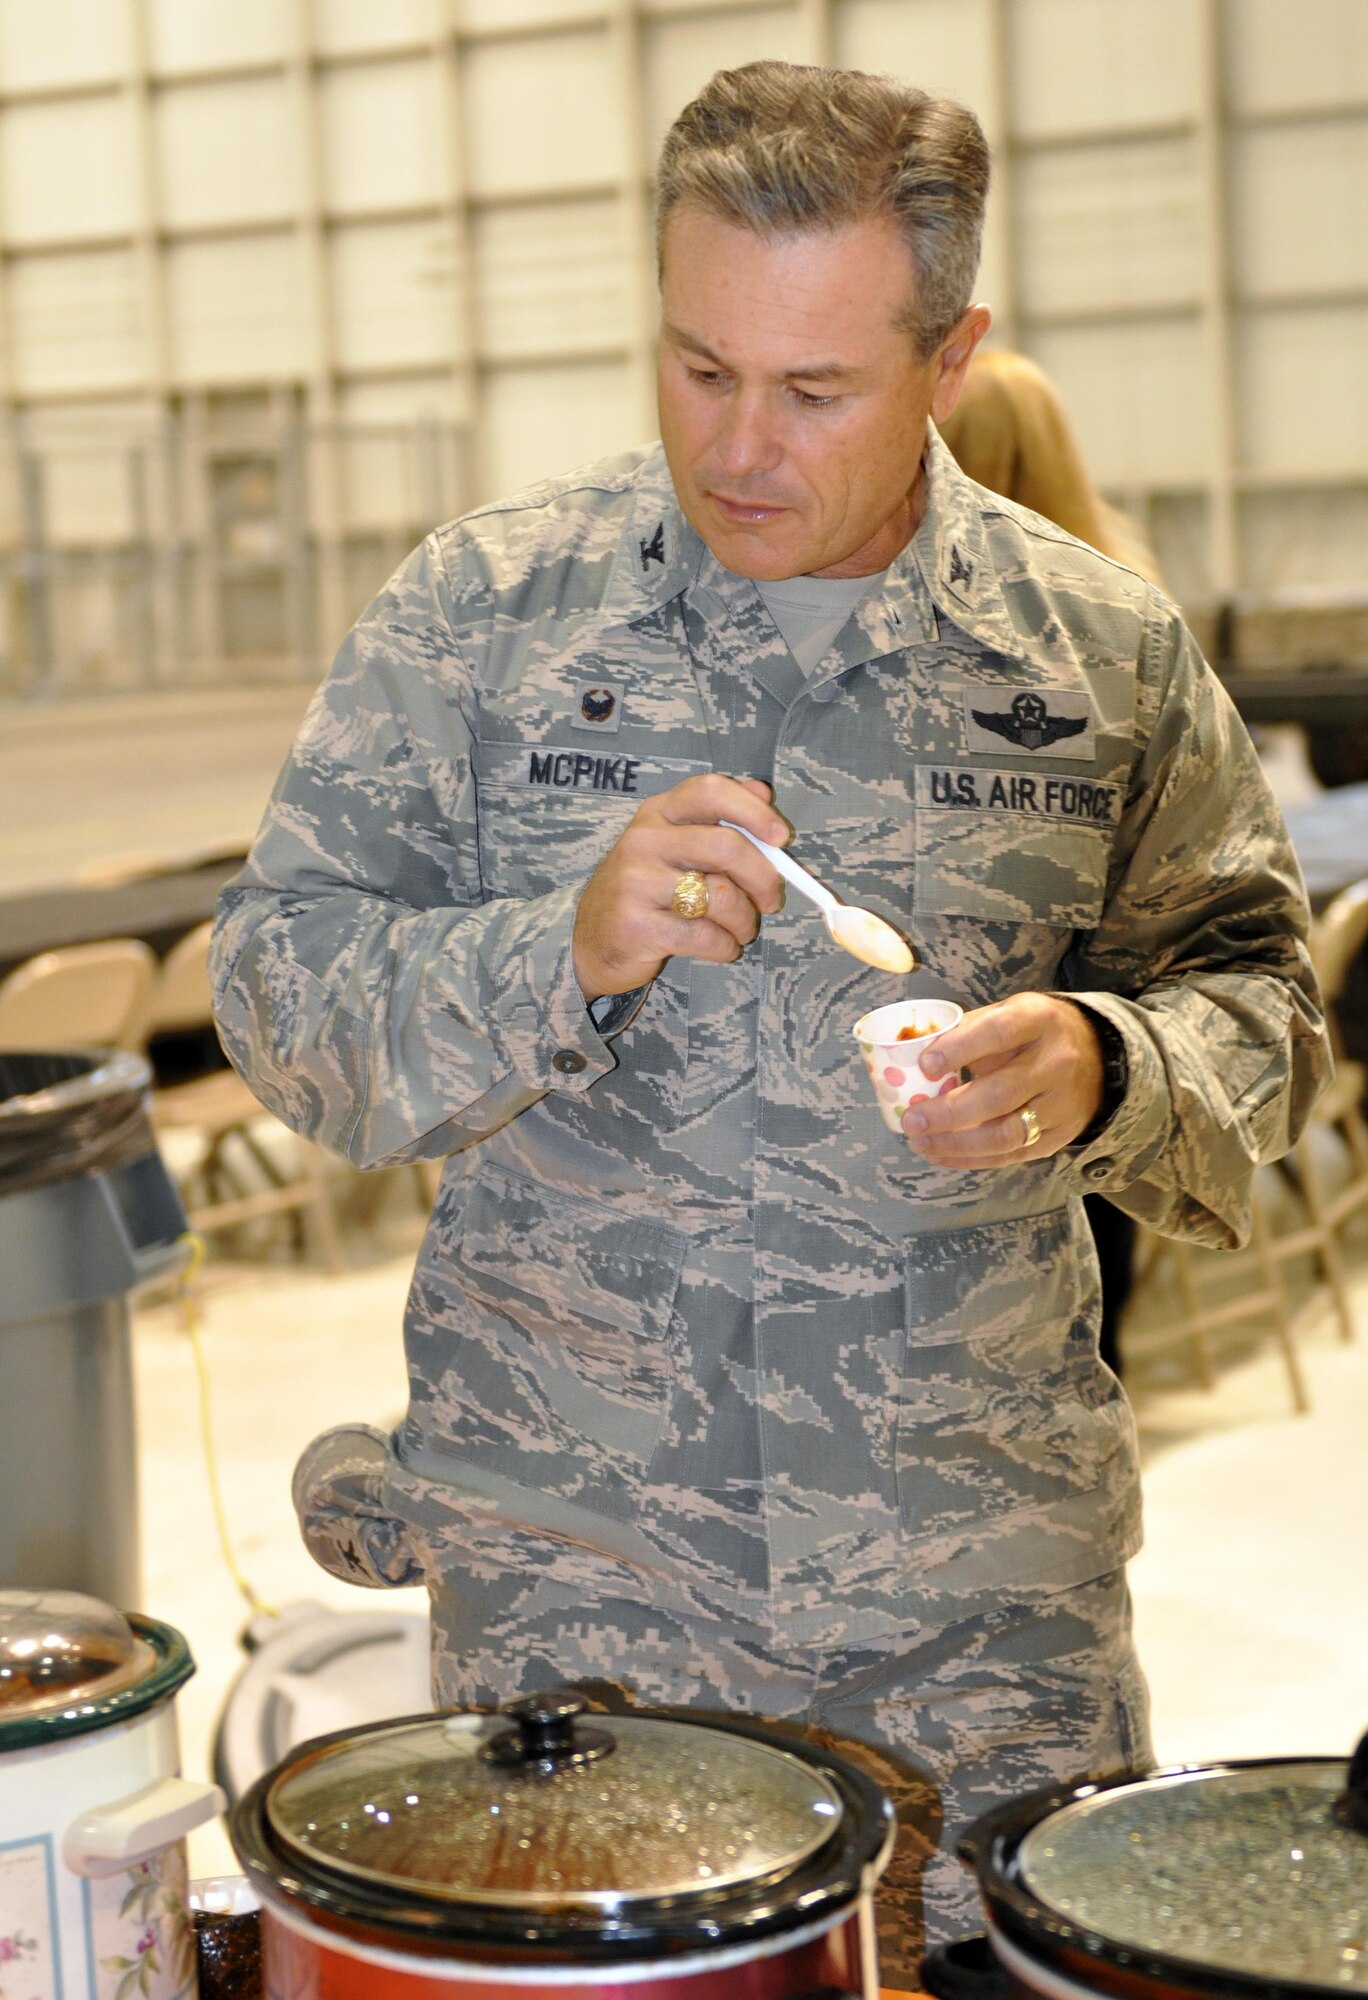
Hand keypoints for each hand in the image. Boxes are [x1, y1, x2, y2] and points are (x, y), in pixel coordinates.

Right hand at [573, 775, 789, 1000]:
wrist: (592, 941)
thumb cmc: (645, 890)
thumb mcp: (674, 843)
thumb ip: (717, 816)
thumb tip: (761, 790)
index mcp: (658, 813)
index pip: (710, 791)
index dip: (753, 811)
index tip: (782, 836)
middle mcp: (644, 841)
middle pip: (726, 847)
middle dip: (763, 878)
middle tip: (770, 899)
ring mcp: (637, 884)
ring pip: (722, 897)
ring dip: (745, 921)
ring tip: (740, 928)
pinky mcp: (639, 927)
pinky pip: (707, 936)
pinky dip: (726, 946)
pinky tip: (721, 946)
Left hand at [900, 994, 1104, 1164]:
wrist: (1097, 1057)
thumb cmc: (1033, 1033)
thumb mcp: (1008, 1013)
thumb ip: (967, 1031)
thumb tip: (915, 1059)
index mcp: (1038, 1020)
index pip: (999, 1033)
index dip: (960, 1049)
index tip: (925, 1065)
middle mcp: (1055, 1062)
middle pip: (1000, 1093)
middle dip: (949, 1112)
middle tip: (911, 1120)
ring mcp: (1061, 1103)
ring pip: (1007, 1132)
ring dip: (957, 1143)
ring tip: (920, 1143)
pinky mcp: (1059, 1135)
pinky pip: (1013, 1154)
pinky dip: (972, 1158)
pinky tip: (941, 1154)